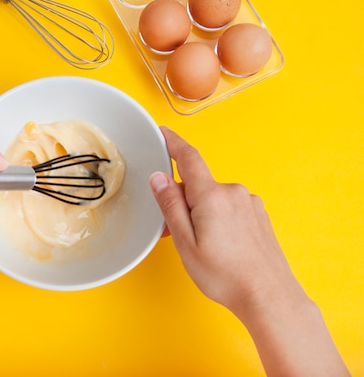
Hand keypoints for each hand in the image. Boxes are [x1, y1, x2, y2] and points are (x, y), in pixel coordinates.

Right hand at [150, 126, 298, 314]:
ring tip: (198, 245)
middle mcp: (233, 192)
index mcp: (212, 196)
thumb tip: (159, 178)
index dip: (173, 142)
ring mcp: (249, 203)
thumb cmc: (225, 275)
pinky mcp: (258, 215)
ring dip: (199, 212)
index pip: (188, 158)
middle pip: (197, 184)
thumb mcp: (186, 242)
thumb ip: (171, 206)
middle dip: (181, 200)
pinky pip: (228, 207)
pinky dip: (216, 218)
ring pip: (212, 198)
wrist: (269, 296)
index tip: (162, 133)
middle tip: (171, 230)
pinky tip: (218, 245)